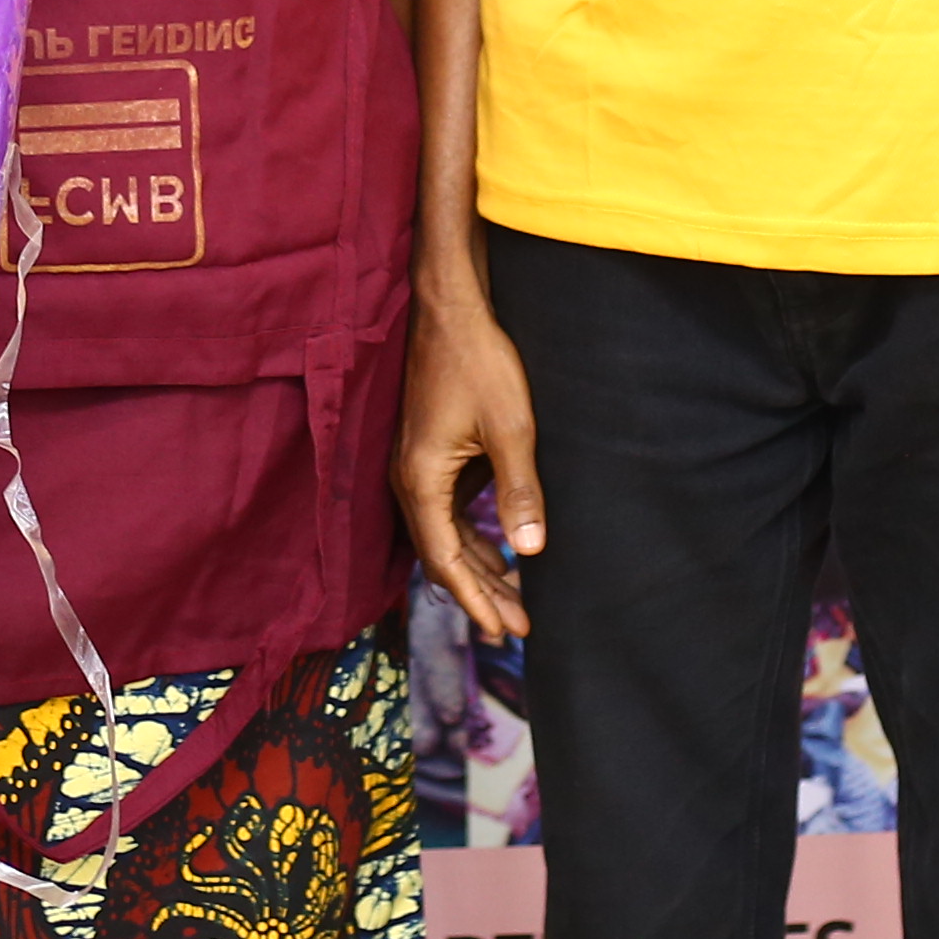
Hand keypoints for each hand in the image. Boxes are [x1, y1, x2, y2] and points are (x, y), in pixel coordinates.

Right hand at [398, 239, 547, 640]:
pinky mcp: (427, 452)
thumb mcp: (511, 427)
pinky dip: (470, 537)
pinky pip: (444, 511)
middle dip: (480, 593)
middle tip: (517, 628)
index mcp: (420, 479)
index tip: (502, 631)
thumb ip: (519, 491)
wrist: (451, 307)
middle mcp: (408, 479)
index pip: (445, 559)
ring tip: (512, 599)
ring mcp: (415, 466)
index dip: (474, 599)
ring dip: (478, 567)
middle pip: (442, 554)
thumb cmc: (479, 361)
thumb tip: (530, 551)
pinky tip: (498, 550)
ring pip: (443, 534)